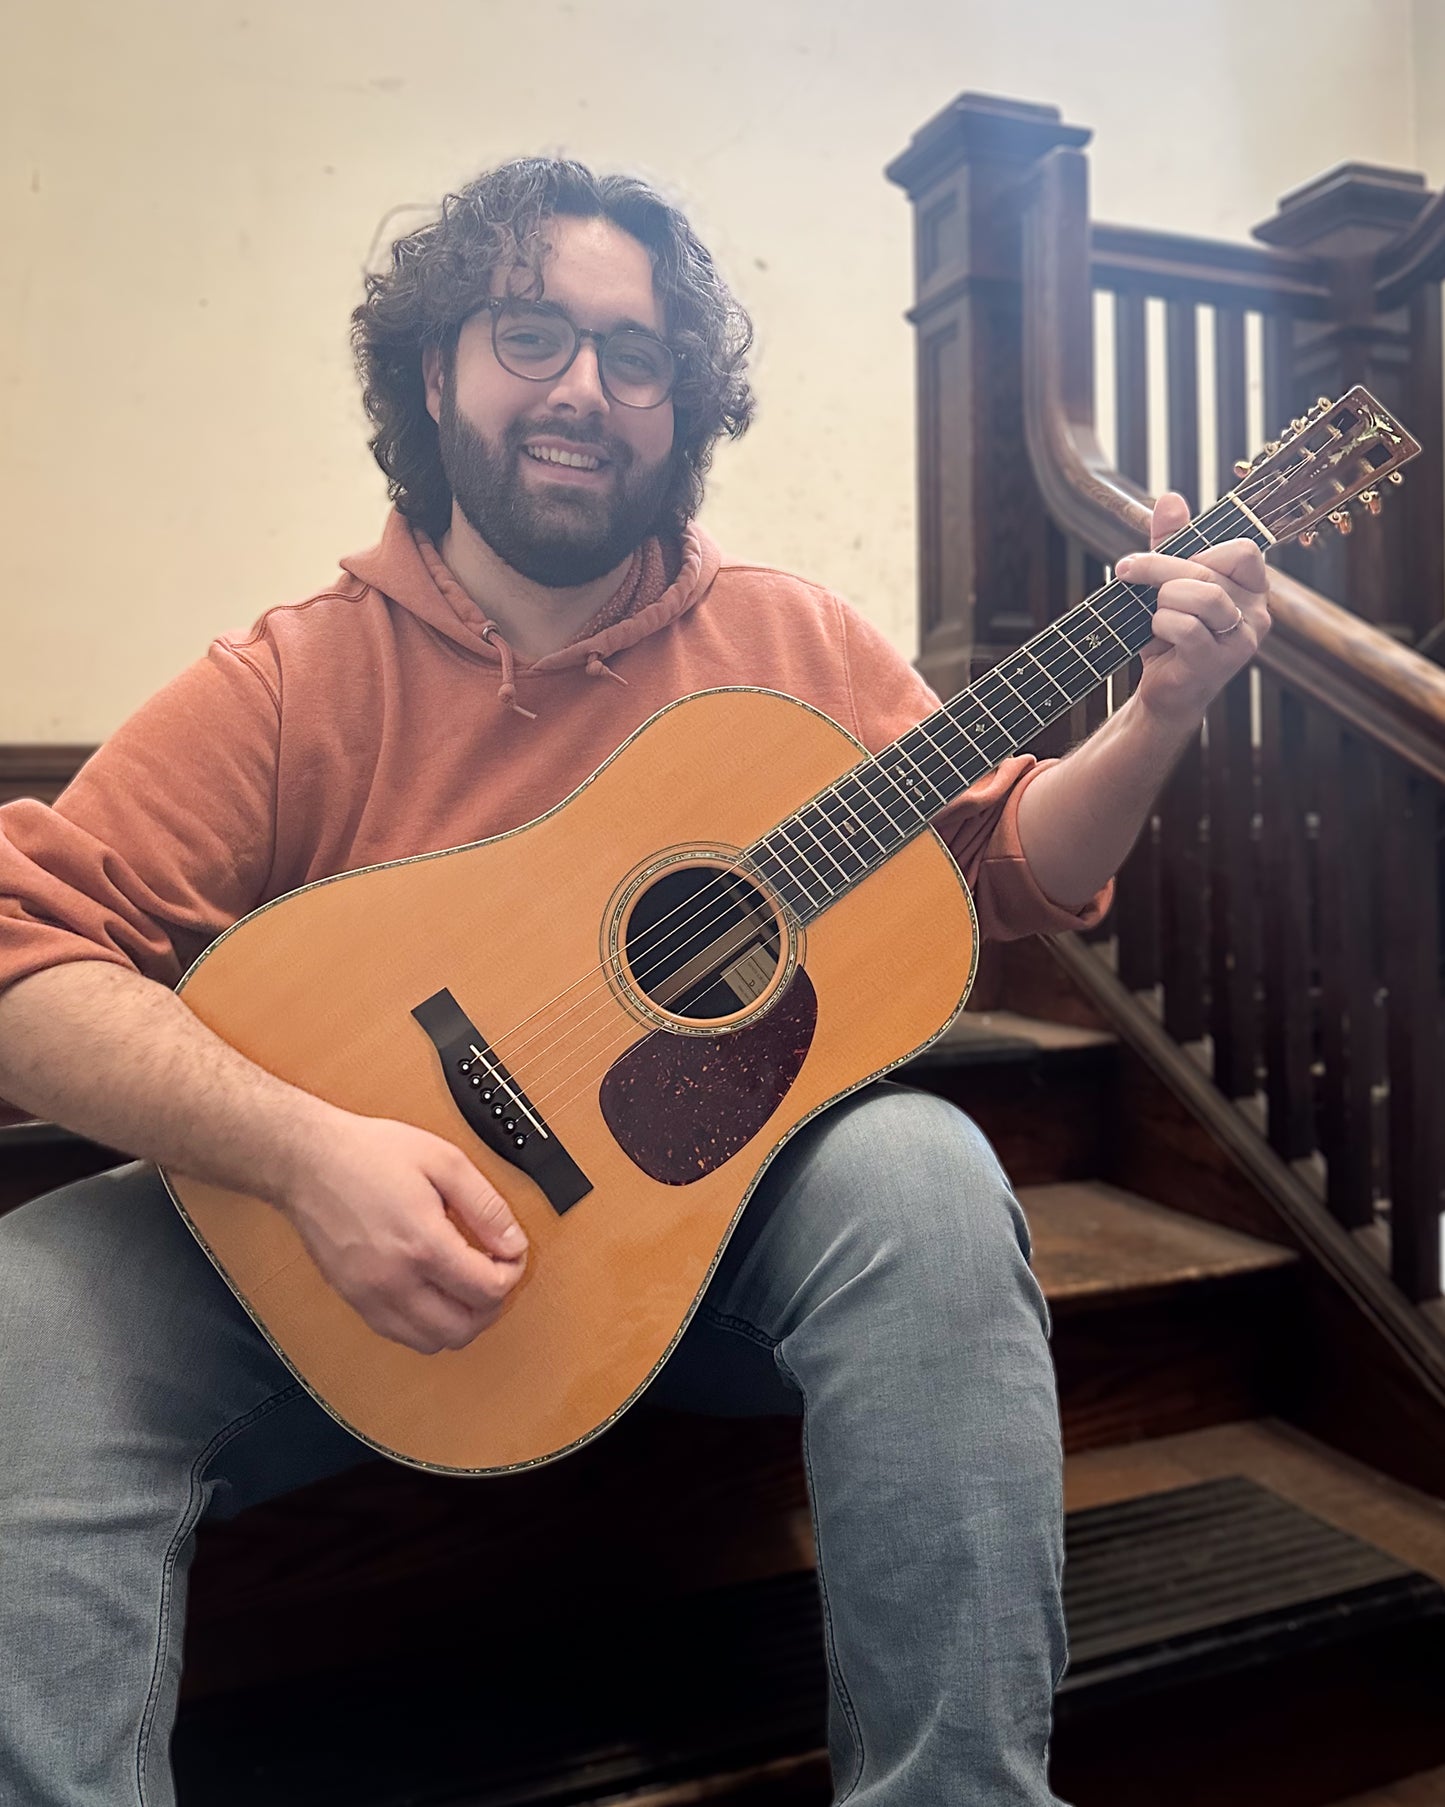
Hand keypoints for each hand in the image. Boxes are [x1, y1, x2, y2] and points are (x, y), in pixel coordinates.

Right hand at [276, 1110, 528, 1352]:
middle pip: (464, 1329)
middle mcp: (394, 1281)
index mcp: (422, 1244)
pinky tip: (433, 1292)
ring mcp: (369, 1296)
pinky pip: (400, 1336)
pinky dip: (427, 1325)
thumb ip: (486, 1206)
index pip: (488, 1290)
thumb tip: (513, 1242)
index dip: (512, 1273)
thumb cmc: (370, 1154)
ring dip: (460, 1322)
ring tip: (465, 1285)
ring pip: (431, 1343)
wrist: (307, 1161)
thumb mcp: (444, 1161)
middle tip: (493, 1273)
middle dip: (491, 1305)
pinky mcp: (353, 1300)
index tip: (510, 1253)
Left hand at [1114, 492, 1270, 729]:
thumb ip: (1173, 542)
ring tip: (1155, 613)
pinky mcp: (1218, 663)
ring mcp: (1242, 640)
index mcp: (1253, 588)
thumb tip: (1170, 499)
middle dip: (1159, 567)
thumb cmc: (1171, 635)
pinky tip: (1157, 635)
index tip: (1172, 560)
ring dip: (1164, 600)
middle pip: (1209, 570)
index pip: (1243, 550)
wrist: (1165, 691)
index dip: (1203, 550)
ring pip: (1202, 596)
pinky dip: (1161, 625)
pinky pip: (1186, 627)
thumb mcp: (1169, 582)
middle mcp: (1257, 613)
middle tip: (1128, 569)